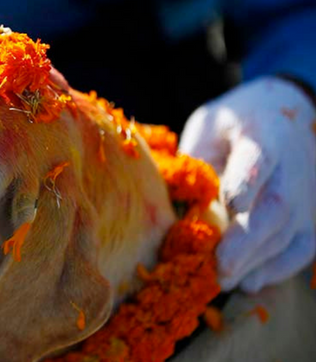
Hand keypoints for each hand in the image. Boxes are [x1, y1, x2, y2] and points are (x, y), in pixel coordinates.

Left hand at [179, 76, 315, 292]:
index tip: (231, 204)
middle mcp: (292, 167)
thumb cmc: (232, 127)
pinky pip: (300, 248)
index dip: (247, 181)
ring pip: (287, 232)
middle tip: (220, 266)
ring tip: (223, 280)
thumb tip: (171, 204)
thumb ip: (195, 161)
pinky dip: (276, 269)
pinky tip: (249, 283)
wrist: (282, 119)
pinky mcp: (311, 218)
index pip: (258, 157)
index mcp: (261, 135)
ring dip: (255, 260)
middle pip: (276, 205)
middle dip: (248, 238)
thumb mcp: (208, 128)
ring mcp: (306, 195)